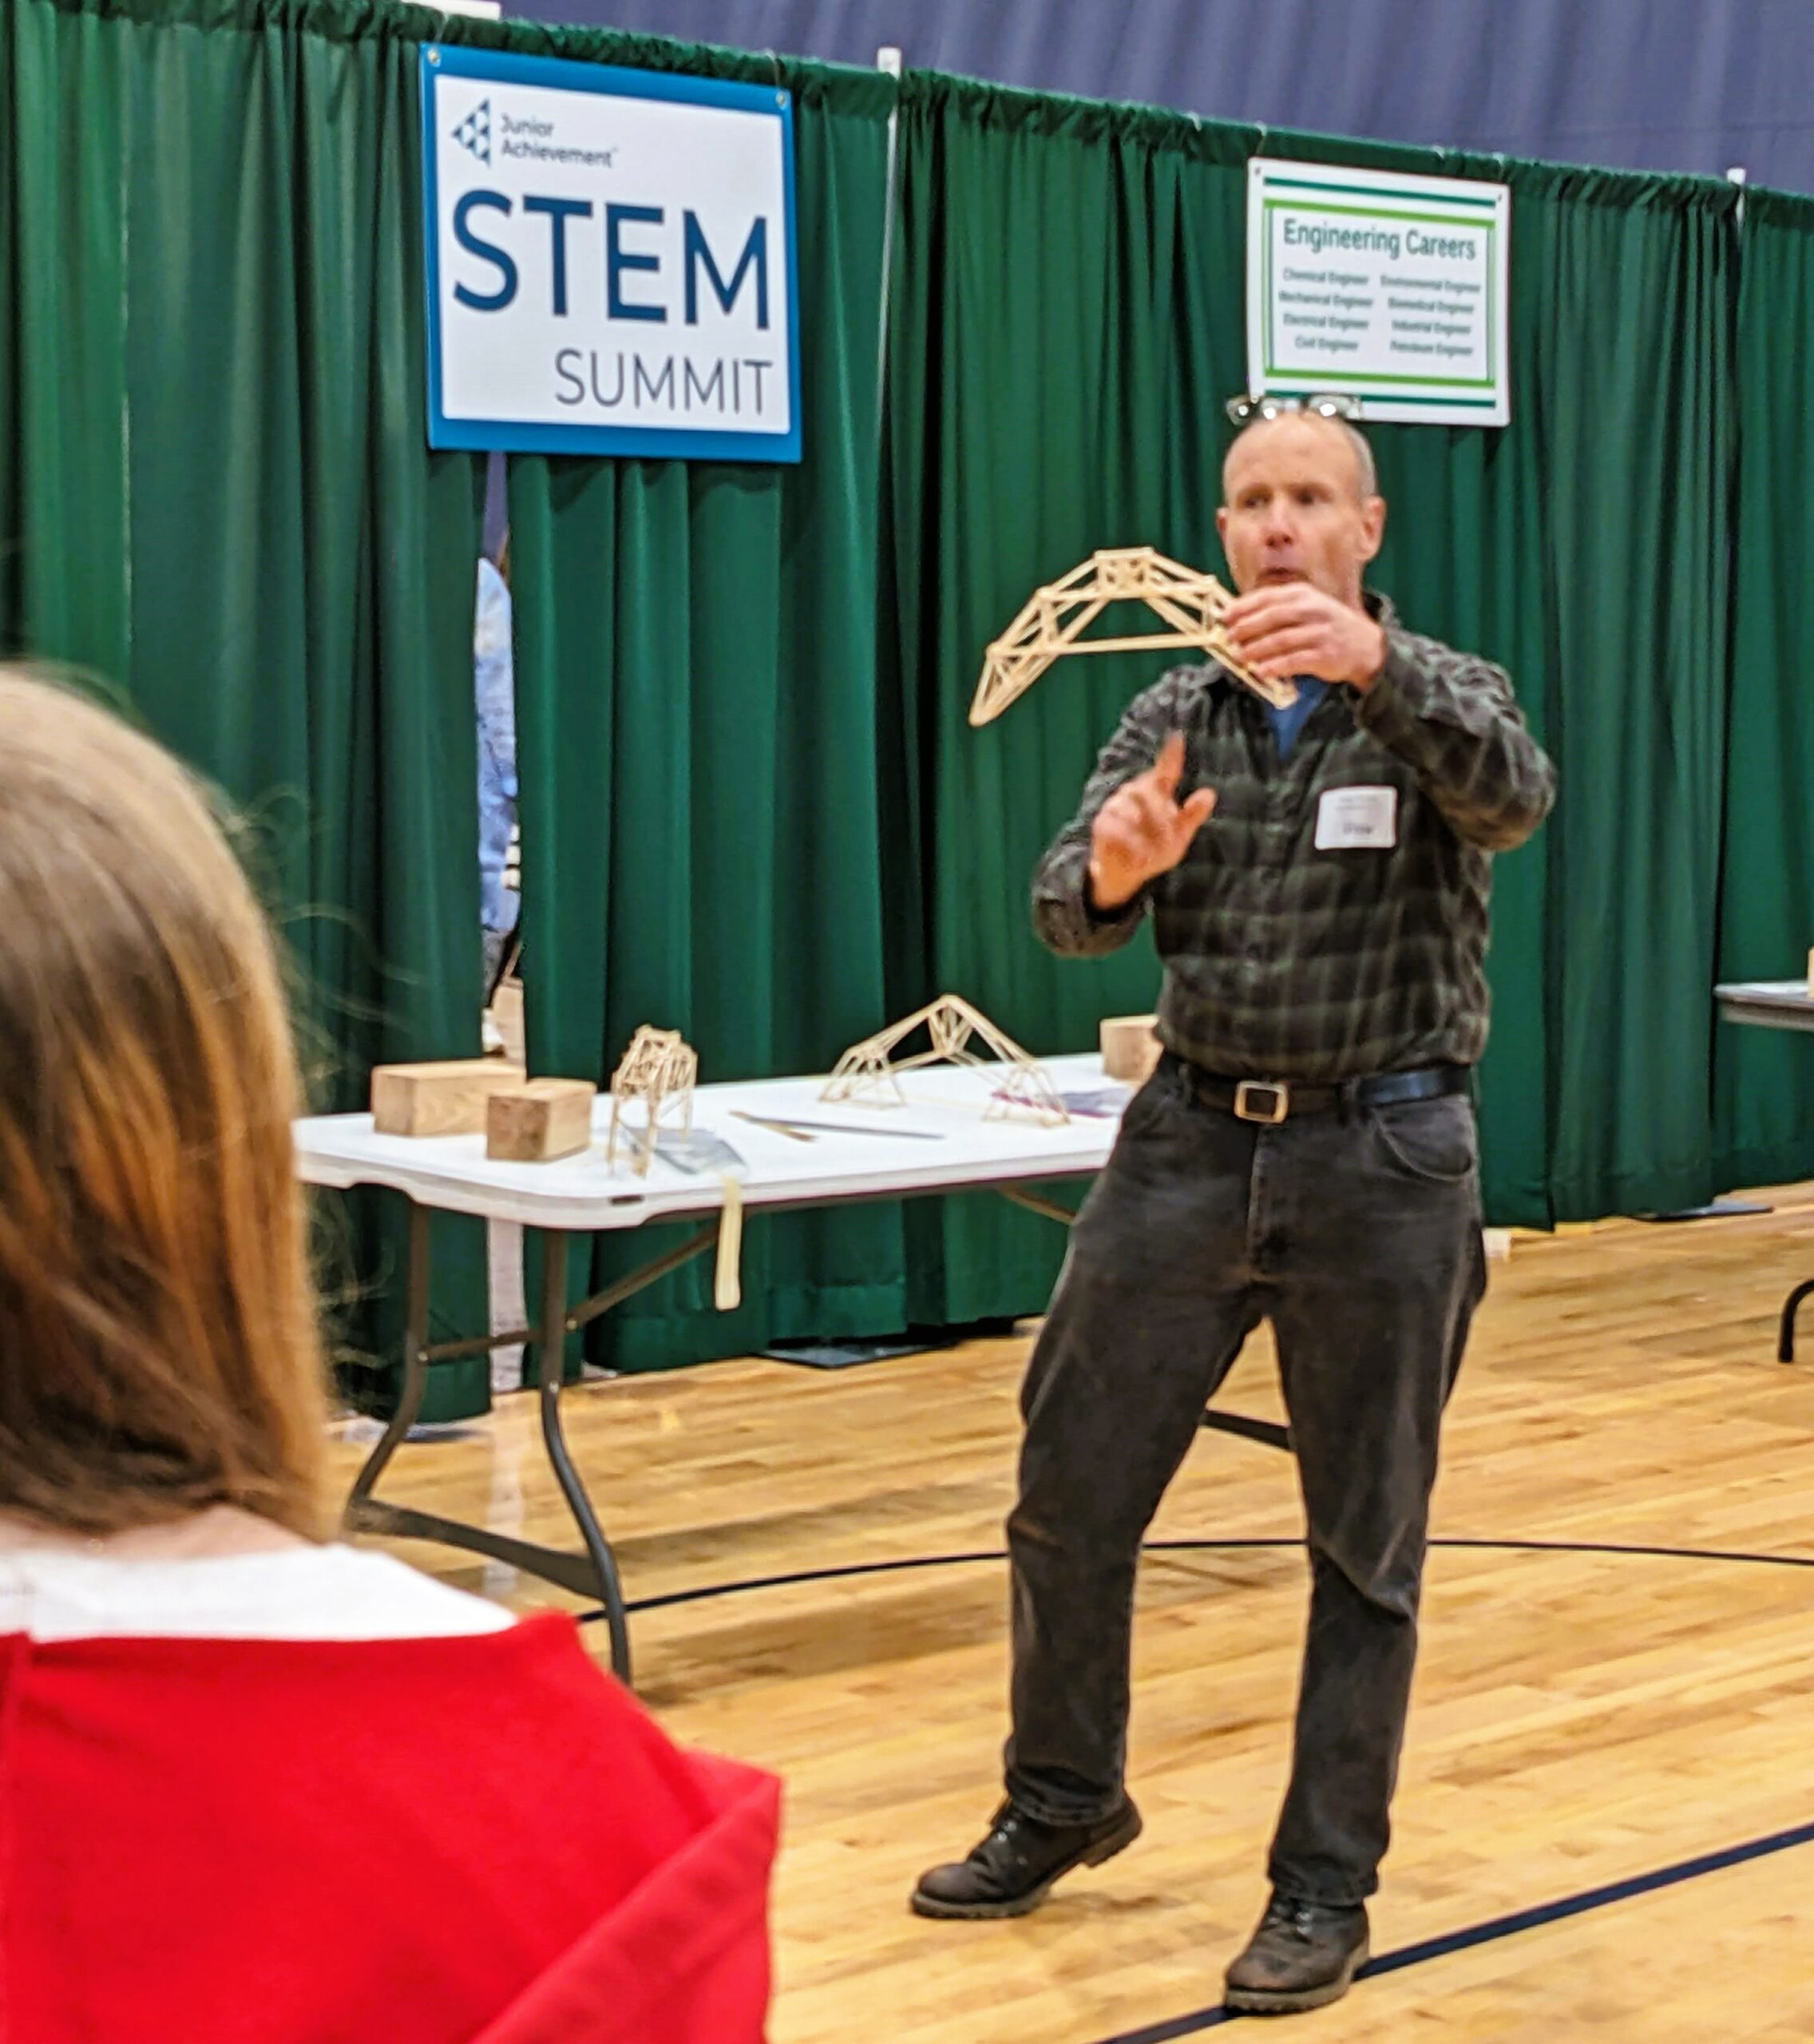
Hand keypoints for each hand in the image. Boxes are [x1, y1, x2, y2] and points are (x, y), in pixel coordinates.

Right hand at [1088, 733, 1216, 909]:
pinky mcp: (1102, 823)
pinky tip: (1141, 857)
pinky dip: (1131, 843)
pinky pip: (1116, 827)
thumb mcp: (1179, 837)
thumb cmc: (1154, 850)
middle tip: (1171, 839)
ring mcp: (1116, 806)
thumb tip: (1209, 793)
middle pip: (1147, 790)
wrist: (1127, 874)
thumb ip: (1192, 816)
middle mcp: (1135, 793)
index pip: (1165, 769)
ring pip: (1131, 809)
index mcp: (1156, 793)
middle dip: (1161, 816)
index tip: (1177, 736)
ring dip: (1146, 832)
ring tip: (1154, 853)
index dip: (1171, 753)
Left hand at [1222, 584, 1386, 688]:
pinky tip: (1261, 672)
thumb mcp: (1305, 608)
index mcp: (1303, 594)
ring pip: (1281, 640)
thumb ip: (1276, 610)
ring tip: (1239, 657)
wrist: (1363, 644)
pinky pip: (1294, 661)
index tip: (1225, 616)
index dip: (1244, 607)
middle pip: (1272, 617)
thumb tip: (1237, 620)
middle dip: (1247, 628)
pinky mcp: (1325, 655)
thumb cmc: (1324, 626)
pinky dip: (1275, 667)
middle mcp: (1312, 610)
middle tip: (1229, 638)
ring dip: (1256, 649)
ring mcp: (1319, 632)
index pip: (1267, 598)